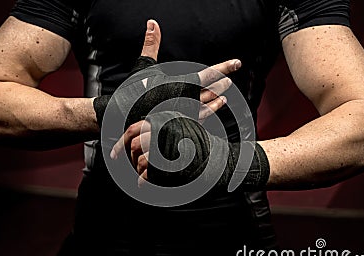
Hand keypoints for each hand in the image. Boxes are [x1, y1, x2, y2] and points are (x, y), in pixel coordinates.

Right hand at [93, 19, 241, 132]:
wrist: (126, 119)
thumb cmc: (134, 91)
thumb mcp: (144, 66)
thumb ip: (152, 44)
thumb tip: (152, 23)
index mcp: (182, 83)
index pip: (209, 73)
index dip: (225, 67)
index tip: (237, 63)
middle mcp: (188, 99)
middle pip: (212, 89)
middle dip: (222, 83)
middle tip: (230, 79)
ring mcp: (187, 113)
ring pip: (210, 104)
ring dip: (219, 96)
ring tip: (226, 92)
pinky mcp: (183, 123)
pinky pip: (203, 118)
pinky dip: (212, 111)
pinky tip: (218, 106)